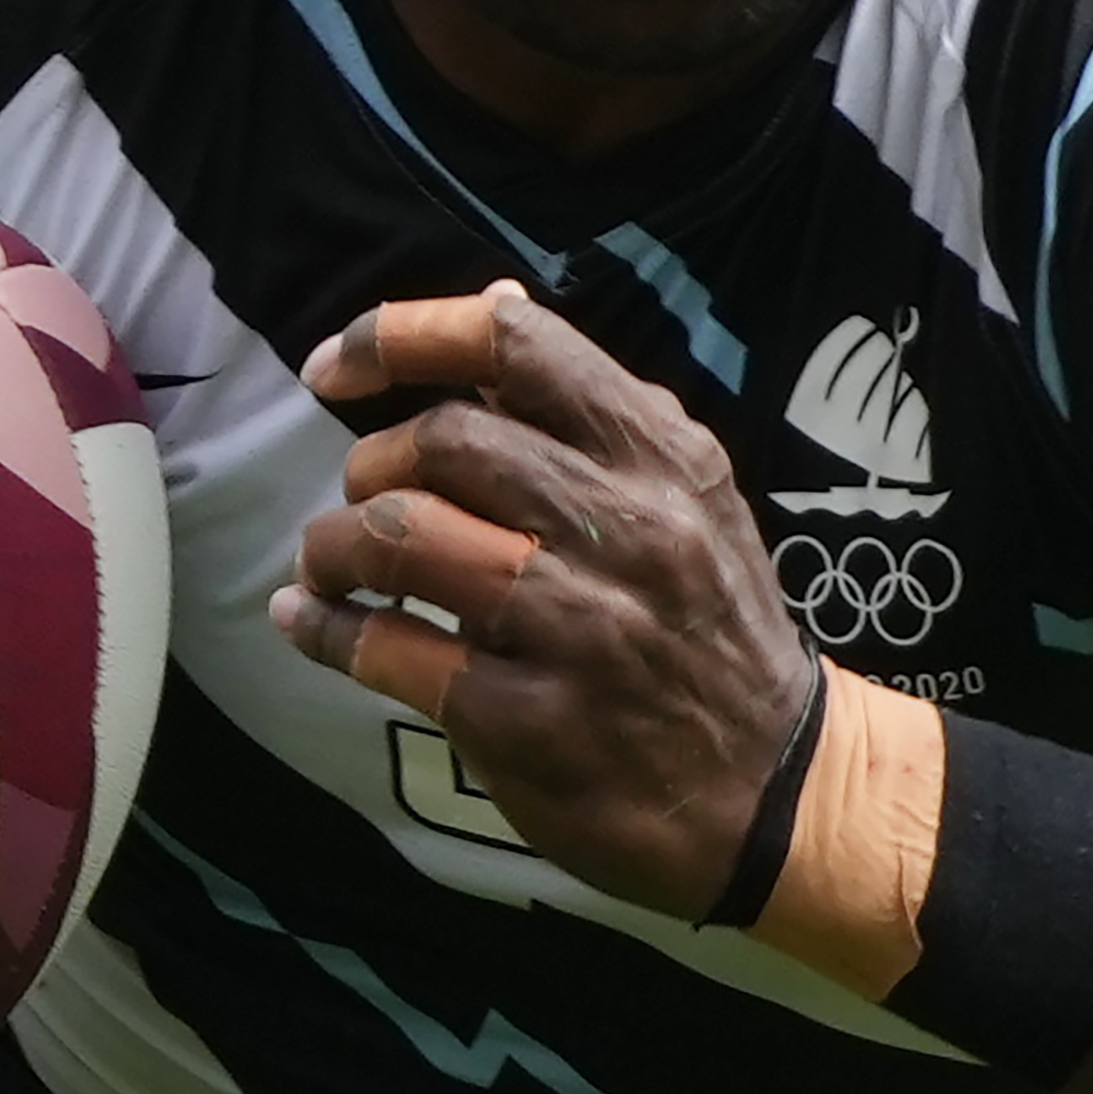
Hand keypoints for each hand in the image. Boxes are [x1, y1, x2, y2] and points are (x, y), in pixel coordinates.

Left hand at [269, 280, 812, 917]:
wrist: (778, 790)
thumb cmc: (710, 627)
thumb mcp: (686, 497)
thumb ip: (588, 411)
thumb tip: (492, 303)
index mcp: (664, 456)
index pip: (515, 345)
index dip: (400, 335)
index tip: (332, 369)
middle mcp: (633, 530)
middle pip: (444, 439)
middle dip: (369, 466)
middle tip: (360, 502)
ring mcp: (586, 630)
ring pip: (406, 538)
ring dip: (335, 546)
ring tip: (329, 565)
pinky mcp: (537, 725)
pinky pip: (394, 652)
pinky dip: (329, 631)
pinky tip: (315, 627)